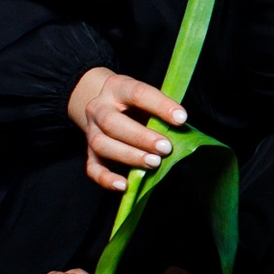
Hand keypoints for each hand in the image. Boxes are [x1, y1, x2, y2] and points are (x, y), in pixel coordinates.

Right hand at [68, 68, 187, 192]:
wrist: (104, 106)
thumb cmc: (134, 104)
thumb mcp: (146, 98)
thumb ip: (161, 111)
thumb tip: (183, 132)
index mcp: (116, 87)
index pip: (137, 93)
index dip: (160, 105)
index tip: (181, 118)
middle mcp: (98, 109)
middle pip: (112, 122)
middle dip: (141, 137)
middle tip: (166, 148)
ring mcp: (91, 132)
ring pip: (102, 145)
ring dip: (130, 156)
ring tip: (154, 163)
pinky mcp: (90, 154)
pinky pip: (93, 169)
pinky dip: (107, 179)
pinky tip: (124, 185)